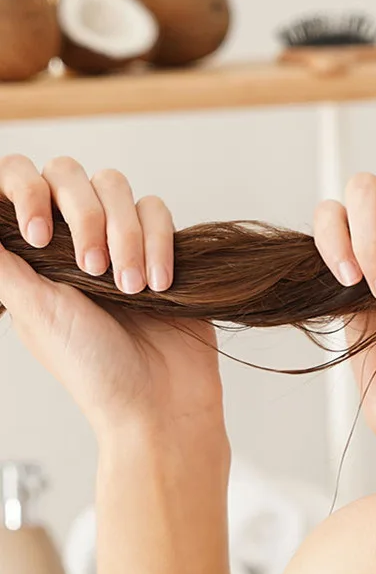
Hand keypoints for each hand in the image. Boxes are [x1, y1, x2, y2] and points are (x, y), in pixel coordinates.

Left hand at [0, 154, 224, 437]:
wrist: (158, 398)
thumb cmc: (93, 367)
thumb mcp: (33, 310)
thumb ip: (3, 261)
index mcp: (33, 252)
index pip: (20, 183)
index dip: (27, 191)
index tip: (39, 236)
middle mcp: (73, 237)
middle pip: (70, 174)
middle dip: (85, 216)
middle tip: (92, 268)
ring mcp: (120, 239)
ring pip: (118, 188)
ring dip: (127, 236)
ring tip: (130, 287)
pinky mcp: (162, 247)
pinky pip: (159, 212)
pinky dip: (159, 244)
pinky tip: (159, 284)